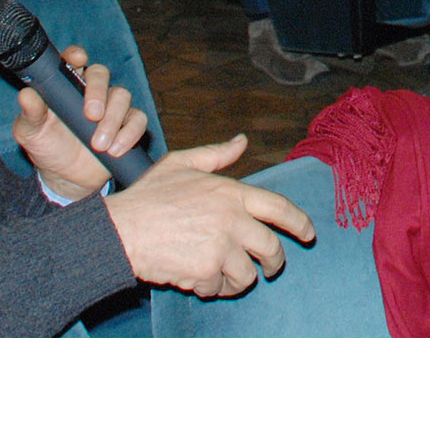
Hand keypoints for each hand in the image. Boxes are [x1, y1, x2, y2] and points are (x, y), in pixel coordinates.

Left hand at [12, 44, 147, 202]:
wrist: (65, 177)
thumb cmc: (47, 147)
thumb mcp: (31, 132)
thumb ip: (31, 114)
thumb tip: (26, 95)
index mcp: (66, 84)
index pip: (73, 60)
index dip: (77, 55)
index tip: (78, 59)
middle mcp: (90, 90)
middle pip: (101, 74)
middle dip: (98, 92)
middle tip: (92, 115)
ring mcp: (112, 106)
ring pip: (122, 96)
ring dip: (113, 120)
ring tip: (99, 145)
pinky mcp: (128, 123)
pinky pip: (138, 119)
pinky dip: (129, 134)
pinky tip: (115, 150)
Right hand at [103, 135, 317, 297]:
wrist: (121, 230)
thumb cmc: (148, 197)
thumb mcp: (181, 164)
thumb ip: (216, 155)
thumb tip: (242, 141)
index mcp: (231, 192)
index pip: (279, 207)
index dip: (299, 222)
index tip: (309, 234)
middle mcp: (233, 219)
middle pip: (271, 248)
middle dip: (275, 263)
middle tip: (270, 269)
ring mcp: (222, 247)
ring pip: (248, 275)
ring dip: (238, 279)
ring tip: (220, 275)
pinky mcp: (208, 272)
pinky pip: (221, 288)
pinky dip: (212, 288)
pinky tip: (197, 279)